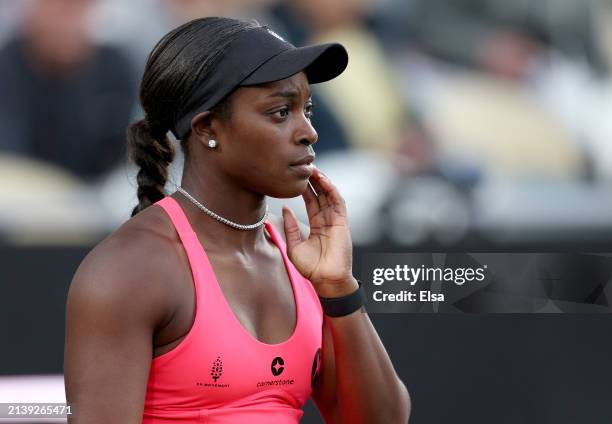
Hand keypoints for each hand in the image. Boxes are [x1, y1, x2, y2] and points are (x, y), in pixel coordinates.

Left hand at [282, 167, 357, 296]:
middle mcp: (326, 220)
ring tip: (312, 168)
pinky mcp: (342, 222)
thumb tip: (284, 208)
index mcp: (316, 225)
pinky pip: (337, 202)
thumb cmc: (311, 268)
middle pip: (320, 195)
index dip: (304, 188)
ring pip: (329, 195)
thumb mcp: (294, 246)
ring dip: (322, 181)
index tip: (295, 176)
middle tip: (303, 165)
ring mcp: (335, 220)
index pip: (310, 201)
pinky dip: (331, 190)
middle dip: (312, 180)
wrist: (326, 280)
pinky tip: (323, 180)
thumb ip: (290, 227)